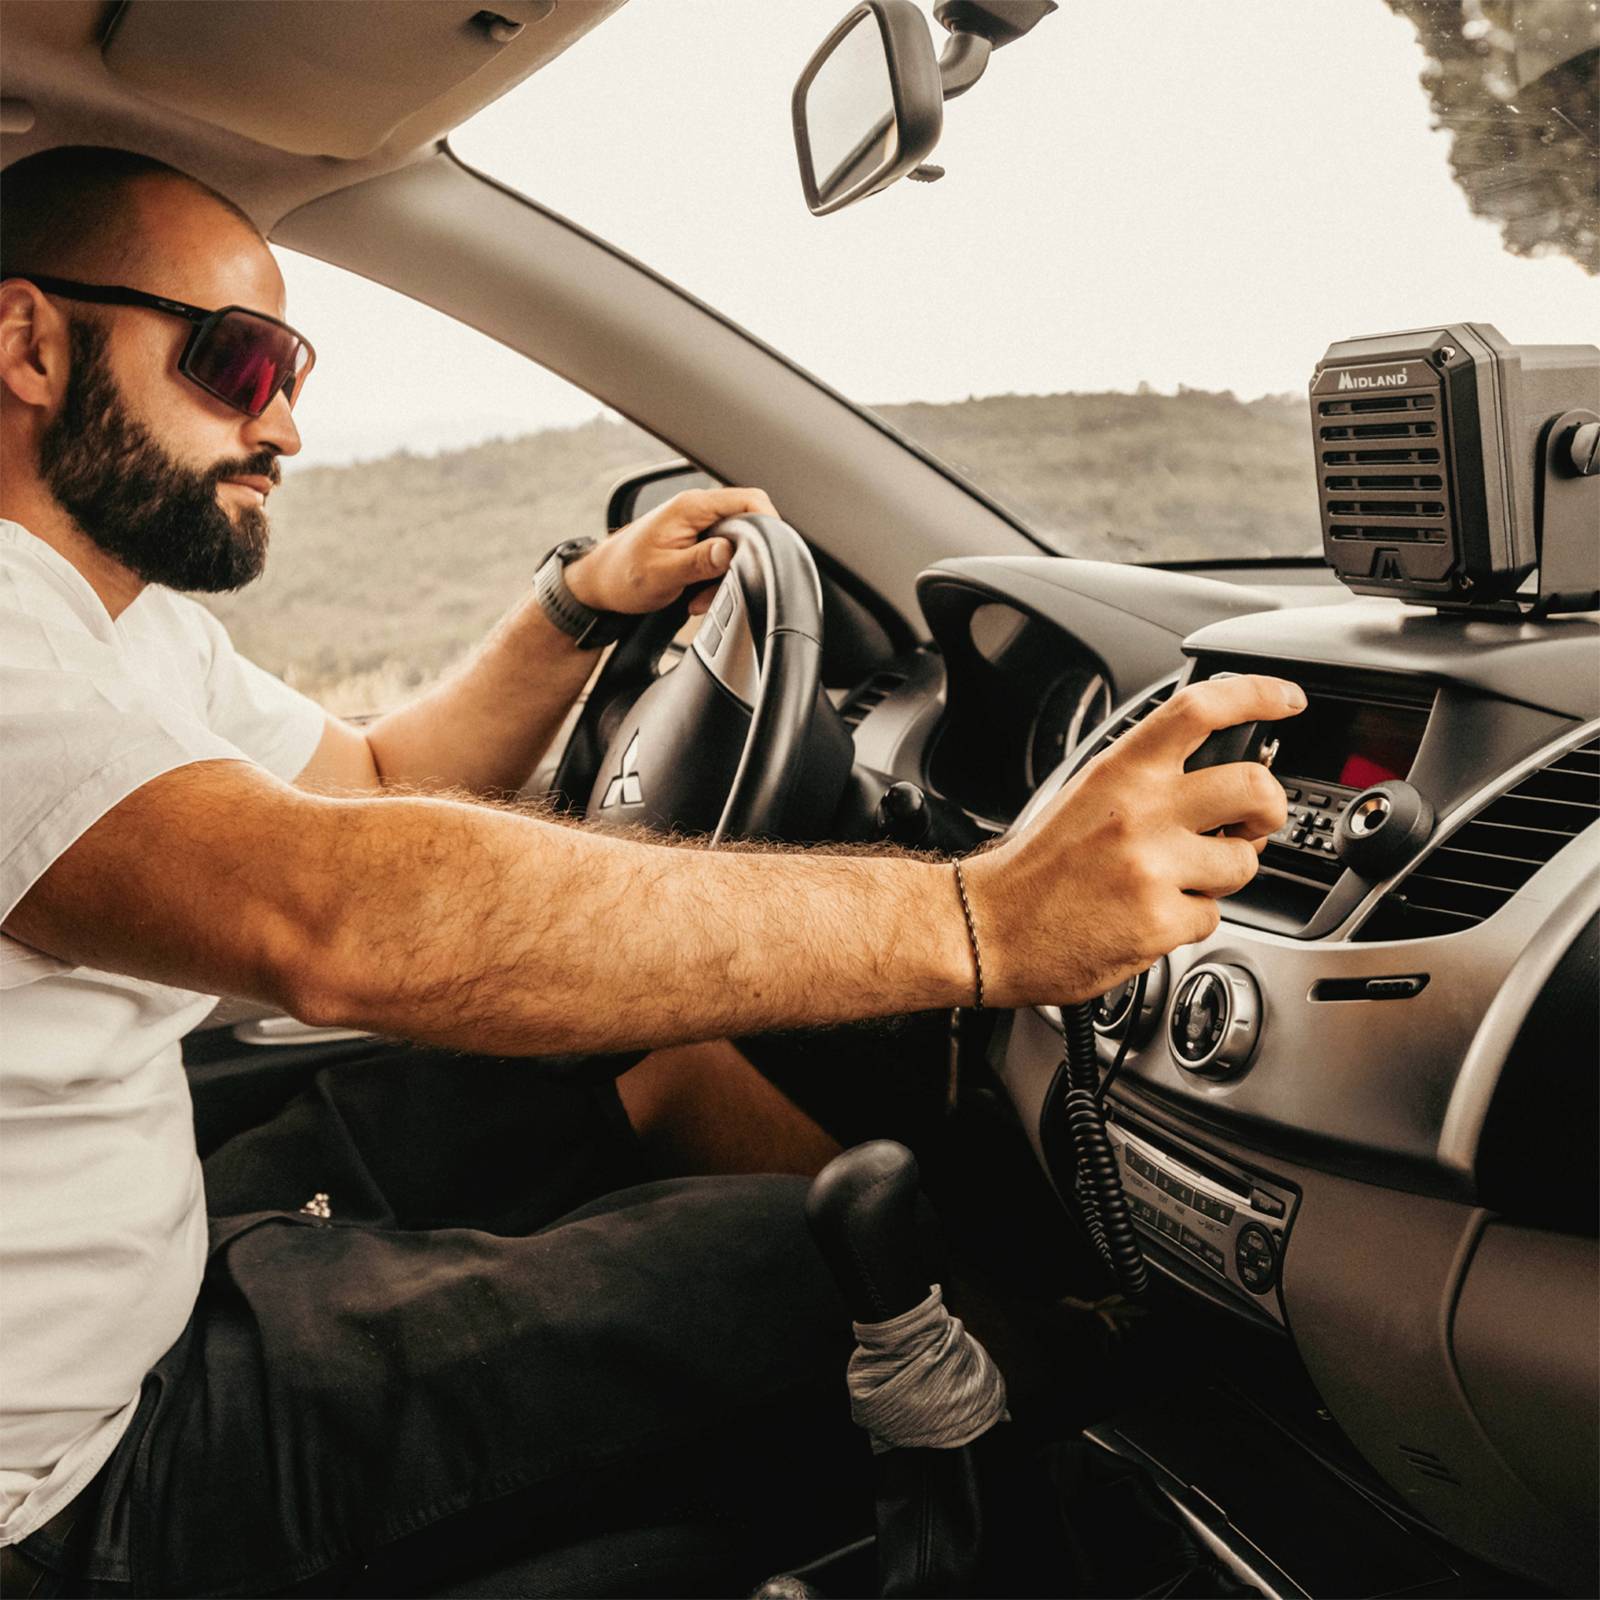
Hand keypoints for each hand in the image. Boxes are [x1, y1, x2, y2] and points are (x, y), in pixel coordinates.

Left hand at [564, 487, 778, 616]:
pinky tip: (696, 593)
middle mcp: (697, 510)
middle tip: (724, 586)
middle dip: (744, 560)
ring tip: (700, 596)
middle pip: (748, 524)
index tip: (771, 552)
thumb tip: (730, 551)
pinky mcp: (695, 541)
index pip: (750, 499)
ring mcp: (696, 525)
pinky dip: (715, 578)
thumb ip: (700, 561)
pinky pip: (721, 555)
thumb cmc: (622, 575)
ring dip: (726, 574)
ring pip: (736, 545)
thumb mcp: (664, 574)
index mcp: (691, 507)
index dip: (769, 523)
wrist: (598, 583)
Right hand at [963, 674, 1304, 1007]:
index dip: (1257, 695)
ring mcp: (1154, 867)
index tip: (1286, 699)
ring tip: (1176, 880)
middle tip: (1254, 821)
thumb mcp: (1087, 794)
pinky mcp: (1160, 922)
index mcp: (1122, 771)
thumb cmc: (1038, 866)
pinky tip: (1148, 916)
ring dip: (1221, 875)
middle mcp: (1142, 811)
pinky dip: (1187, 920)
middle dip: (1269, 807)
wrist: (990, 927)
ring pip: (1242, 862)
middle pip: (1254, 786)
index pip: (1202, 710)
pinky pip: (1211, 917)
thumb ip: (1148, 780)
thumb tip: (1221, 788)